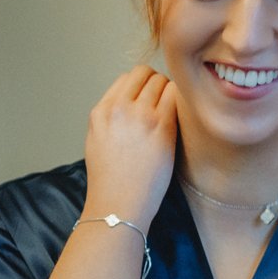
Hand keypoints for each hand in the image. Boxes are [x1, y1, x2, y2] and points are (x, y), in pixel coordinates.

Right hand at [81, 66, 176, 228]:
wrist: (118, 204)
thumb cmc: (110, 181)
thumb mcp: (96, 141)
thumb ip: (111, 118)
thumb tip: (132, 102)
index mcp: (101, 112)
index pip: (125, 79)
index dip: (140, 87)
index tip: (147, 101)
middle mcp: (119, 108)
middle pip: (144, 74)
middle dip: (156, 85)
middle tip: (162, 106)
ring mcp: (141, 115)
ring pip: (162, 80)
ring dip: (170, 92)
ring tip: (171, 114)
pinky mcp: (162, 126)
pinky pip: (176, 95)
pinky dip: (181, 102)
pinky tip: (180, 119)